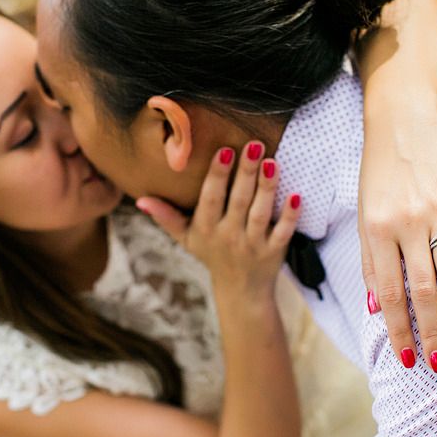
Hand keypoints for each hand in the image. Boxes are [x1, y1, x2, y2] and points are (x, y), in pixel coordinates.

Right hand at [135, 141, 301, 295]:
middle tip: (254, 144)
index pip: (211, 198)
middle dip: (245, 172)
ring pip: (260, 213)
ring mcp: (253, 245)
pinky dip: (289, 215)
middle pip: (238, 200)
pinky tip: (295, 195)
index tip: (225, 150)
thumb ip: (166, 217)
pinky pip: (283, 231)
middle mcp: (228, 237)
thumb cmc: (211, 255)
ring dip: (267, 187)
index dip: (218, 175)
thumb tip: (141, 200)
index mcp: (206, 229)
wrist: (241, 292)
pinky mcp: (274, 251)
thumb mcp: (186, 238)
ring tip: (271, 161)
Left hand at [359, 115, 436, 373]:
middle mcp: (406, 223)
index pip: (389, 294)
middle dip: (430, 331)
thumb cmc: (378, 176)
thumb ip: (371, 262)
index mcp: (376, 231)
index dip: (398, 330)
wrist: (401, 123)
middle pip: (421, 290)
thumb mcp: (363, 216)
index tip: (407, 359)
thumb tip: (377, 309)